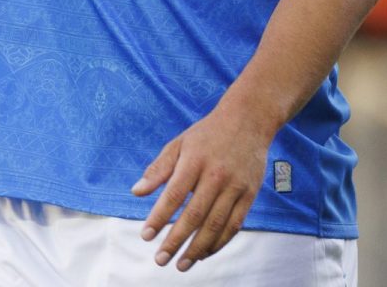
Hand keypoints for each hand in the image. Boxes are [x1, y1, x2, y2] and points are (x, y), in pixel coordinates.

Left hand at [129, 104, 272, 272]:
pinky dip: (219, 242)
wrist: (248, 121)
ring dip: (198, 248)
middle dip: (176, 240)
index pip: (174, 195)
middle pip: (195, 215)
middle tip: (160, 259)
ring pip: (216, 225)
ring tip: (182, 264)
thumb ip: (158, 169)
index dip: (160, 218)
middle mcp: (216, 176)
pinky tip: (205, 253)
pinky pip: (235, 225)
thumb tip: (136, 192)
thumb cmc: (206, 134)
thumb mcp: (178, 144)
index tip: (146, 236)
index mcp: (194, 161)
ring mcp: (236, 187)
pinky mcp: (250, 195)